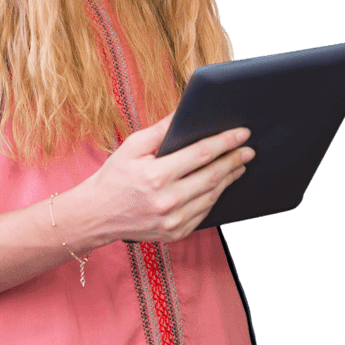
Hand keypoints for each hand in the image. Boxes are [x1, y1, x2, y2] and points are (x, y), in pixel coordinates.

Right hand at [86, 112, 254, 244]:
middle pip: (212, 176)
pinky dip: (214, 197)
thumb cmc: (113, 178)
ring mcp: (173, 221)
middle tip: (248, 150)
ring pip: (212, 196)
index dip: (225, 142)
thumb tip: (183, 111)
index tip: (241, 133)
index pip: (201, 154)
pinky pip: (204, 213)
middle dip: (234, 160)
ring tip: (238, 166)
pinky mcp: (176, 233)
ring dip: (228, 179)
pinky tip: (219, 185)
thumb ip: (160, 130)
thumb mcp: (132, 147)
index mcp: (156, 176)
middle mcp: (167, 201)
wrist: (96, 215)